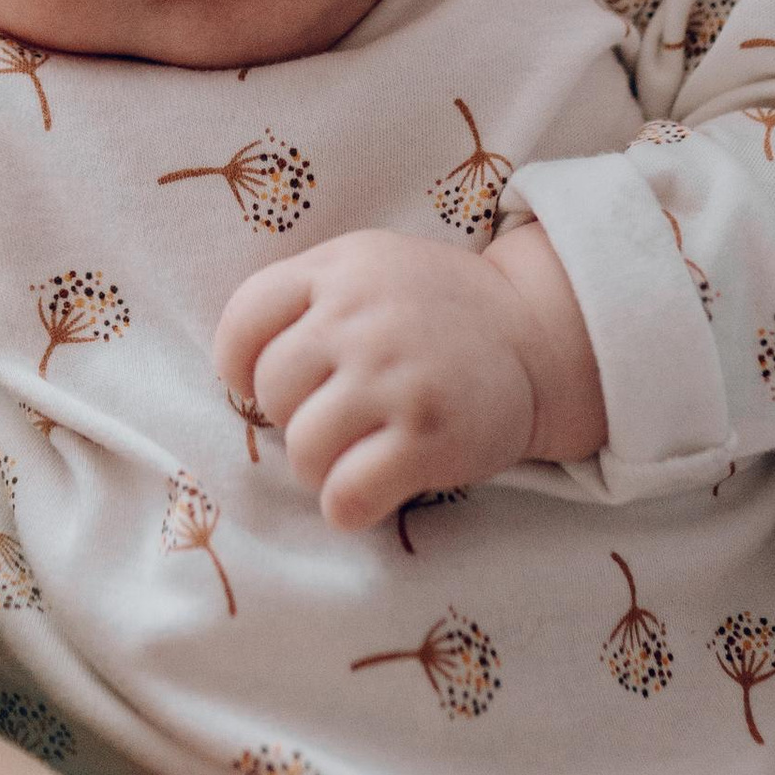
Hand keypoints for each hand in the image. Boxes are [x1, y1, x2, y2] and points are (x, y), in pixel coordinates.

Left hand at [214, 219, 603, 528]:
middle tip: (340, 413)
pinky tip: (375, 486)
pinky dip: (349, 506)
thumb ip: (306, 298)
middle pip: (272, 394)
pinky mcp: (428, 439)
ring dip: (322, 466)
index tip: (278, 383)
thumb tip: (237, 375)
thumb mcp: (368, 269)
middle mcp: (363, 319)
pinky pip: (345, 498)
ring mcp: (396, 378)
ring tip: (360, 449)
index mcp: (339, 269)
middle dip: (295, 415)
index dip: (243, 367)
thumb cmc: (434, 311)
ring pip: (302, 452)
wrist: (536, 336)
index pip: (242, 324)